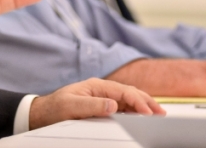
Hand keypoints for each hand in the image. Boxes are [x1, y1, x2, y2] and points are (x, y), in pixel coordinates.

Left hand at [29, 78, 164, 128]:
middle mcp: (102, 90)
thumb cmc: (55, 108)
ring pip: (129, 101)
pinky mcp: (103, 107)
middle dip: (147, 102)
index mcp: (96, 86)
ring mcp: (104, 98)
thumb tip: (114, 105)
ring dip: (144, 107)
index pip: (123, 91)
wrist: (44, 113)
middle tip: (162, 114)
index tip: (147, 113)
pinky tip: (143, 118)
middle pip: (130, 93)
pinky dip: (135, 113)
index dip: (138, 101)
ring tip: (158, 116)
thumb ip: (92, 105)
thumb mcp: (71, 107)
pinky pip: (123, 109)